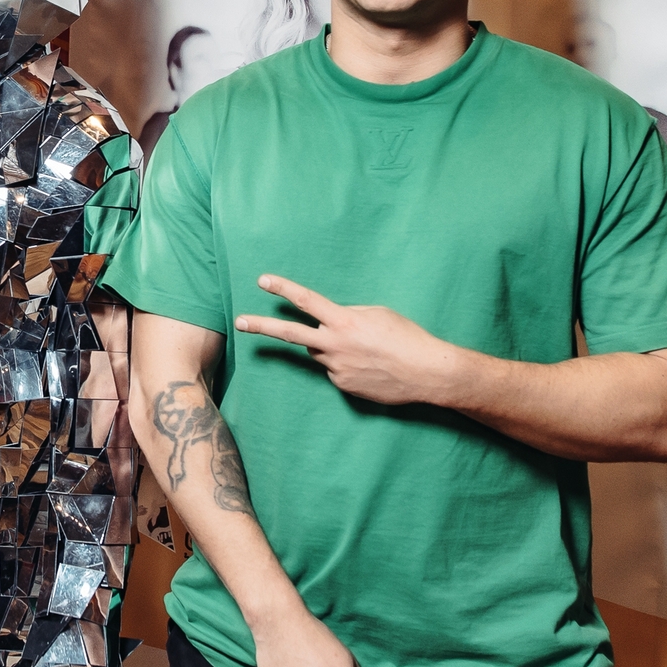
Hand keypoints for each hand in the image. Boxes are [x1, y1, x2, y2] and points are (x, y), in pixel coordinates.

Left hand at [235, 274, 462, 407]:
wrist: (427, 373)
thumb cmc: (406, 337)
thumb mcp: (378, 313)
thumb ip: (348, 314)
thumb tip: (329, 322)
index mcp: (345, 321)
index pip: (307, 301)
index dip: (284, 289)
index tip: (262, 281)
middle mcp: (335, 345)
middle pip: (291, 333)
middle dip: (263, 326)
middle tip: (240, 322)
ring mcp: (336, 367)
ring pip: (320, 352)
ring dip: (331, 347)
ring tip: (365, 349)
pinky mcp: (342, 385)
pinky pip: (335, 370)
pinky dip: (346, 365)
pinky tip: (371, 367)